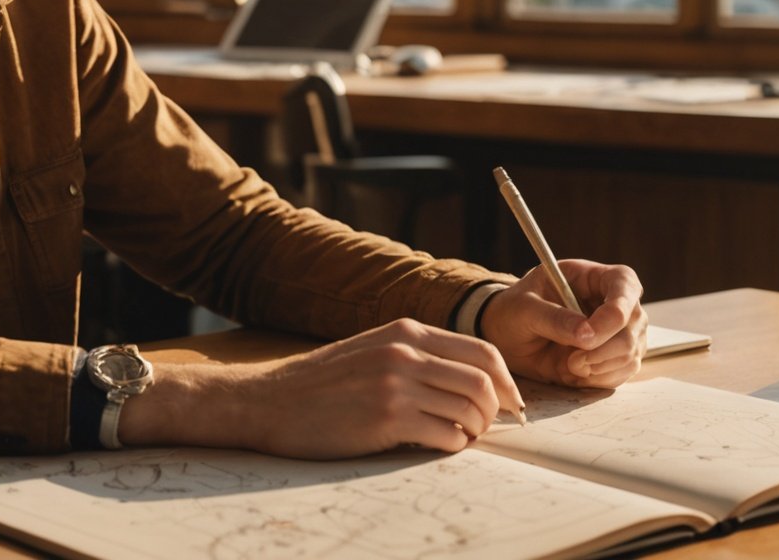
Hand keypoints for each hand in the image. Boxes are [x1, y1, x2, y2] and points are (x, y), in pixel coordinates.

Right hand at [119, 318, 524, 458]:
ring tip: (459, 439)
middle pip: (484, 381)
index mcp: (406, 330)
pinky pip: (445, 435)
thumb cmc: (320, 383)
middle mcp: (405, 351)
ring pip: (470, 409)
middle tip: (486, 429)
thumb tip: (470, 382)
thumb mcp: (371, 350)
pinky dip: (453, 446)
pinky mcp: (386, 418)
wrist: (268, 401)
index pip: (481, 351)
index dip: (506, 382)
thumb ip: (415, 355)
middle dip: (495, 411)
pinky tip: (439, 447)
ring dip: (474, 431)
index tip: (511, 405)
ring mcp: (395, 384)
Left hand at [477, 259, 646, 388]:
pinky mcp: (615, 358)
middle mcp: (614, 302)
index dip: (616, 311)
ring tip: (569, 365)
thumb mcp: (524, 308)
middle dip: (604, 349)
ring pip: (631, 353)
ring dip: (600, 368)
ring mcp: (620, 331)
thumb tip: (586, 335)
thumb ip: (554, 318)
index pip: (624, 284)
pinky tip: (576, 373)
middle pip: (633, 324)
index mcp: (594, 277)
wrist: (507, 338)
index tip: (588, 337)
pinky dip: (600, 380)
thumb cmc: (515, 311)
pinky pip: (622, 373)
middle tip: (572, 360)